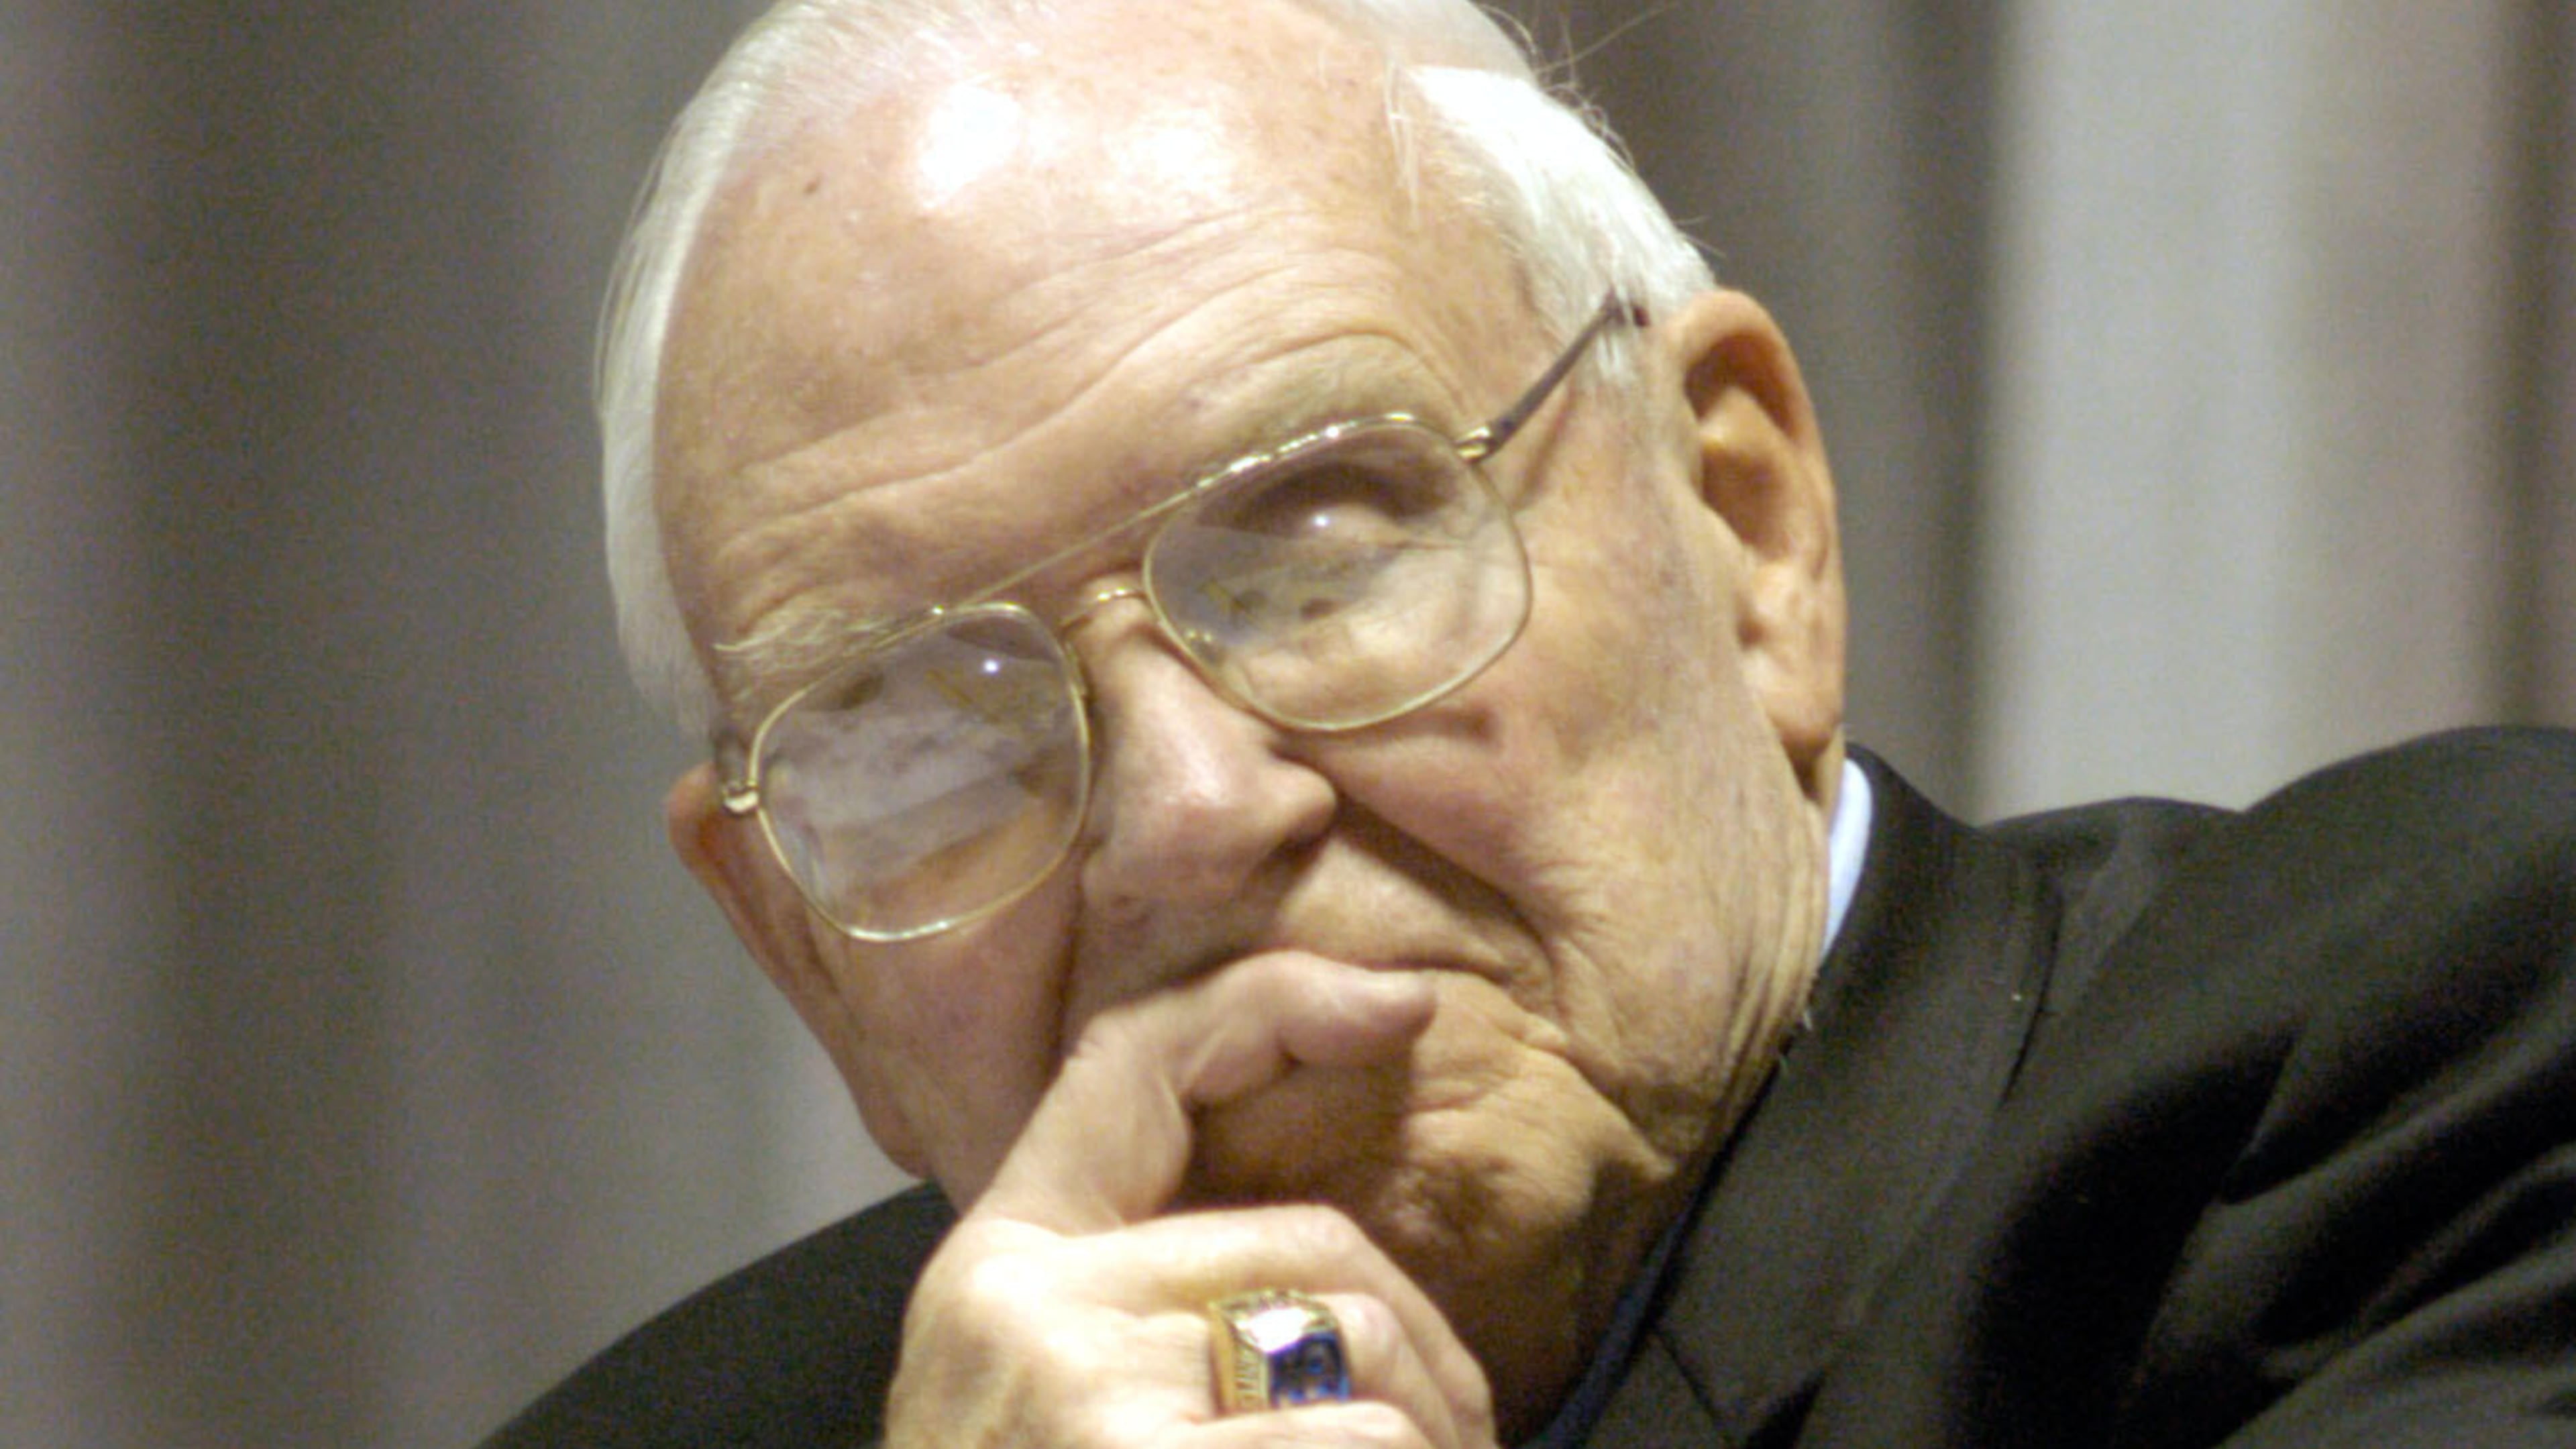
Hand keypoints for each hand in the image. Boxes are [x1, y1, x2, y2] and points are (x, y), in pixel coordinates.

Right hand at [884, 954, 1499, 1447]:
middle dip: (1424, 1345)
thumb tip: (1337, 1291)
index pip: (1132, 1065)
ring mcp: (1079, 1391)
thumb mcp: (1056, 1410)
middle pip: (1306, 1246)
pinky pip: (1357, 1441)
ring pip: (1357, 1357)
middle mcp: (1022, 1305)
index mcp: (999, 1269)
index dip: (1272, 1004)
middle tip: (1463, 1436)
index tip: (1400, 1002)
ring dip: (1431, 1439)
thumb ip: (1154, 1320)